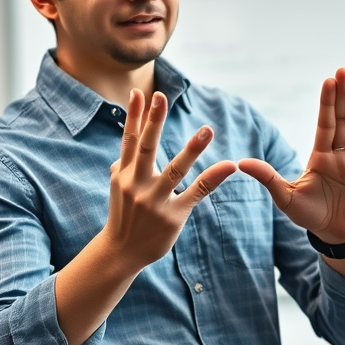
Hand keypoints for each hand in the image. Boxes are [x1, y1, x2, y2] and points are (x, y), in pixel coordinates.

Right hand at [103, 89, 236, 270]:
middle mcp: (136, 184)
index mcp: (123, 174)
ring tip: (206, 129)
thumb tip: (129, 136)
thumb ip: (122, 162)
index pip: (129, 139)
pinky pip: (196, 193)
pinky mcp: (173, 216)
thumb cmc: (123, 214)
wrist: (121, 252)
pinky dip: (213, 178)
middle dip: (153, 122)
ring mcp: (155, 201)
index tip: (139, 92)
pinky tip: (228, 165)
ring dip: (191, 149)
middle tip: (161, 96)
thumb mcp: (116, 185)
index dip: (134, 115)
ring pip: (174, 170)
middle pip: (146, 148)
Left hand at [238, 67, 344, 243]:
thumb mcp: (284, 196)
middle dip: (342, 96)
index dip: (326, 102)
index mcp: (320, 155)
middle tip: (343, 71)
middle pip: (341, 120)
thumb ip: (267, 177)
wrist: (331, 234)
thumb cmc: (308, 214)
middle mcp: (338, 154)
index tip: (327, 80)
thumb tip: (241, 162)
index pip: (324, 123)